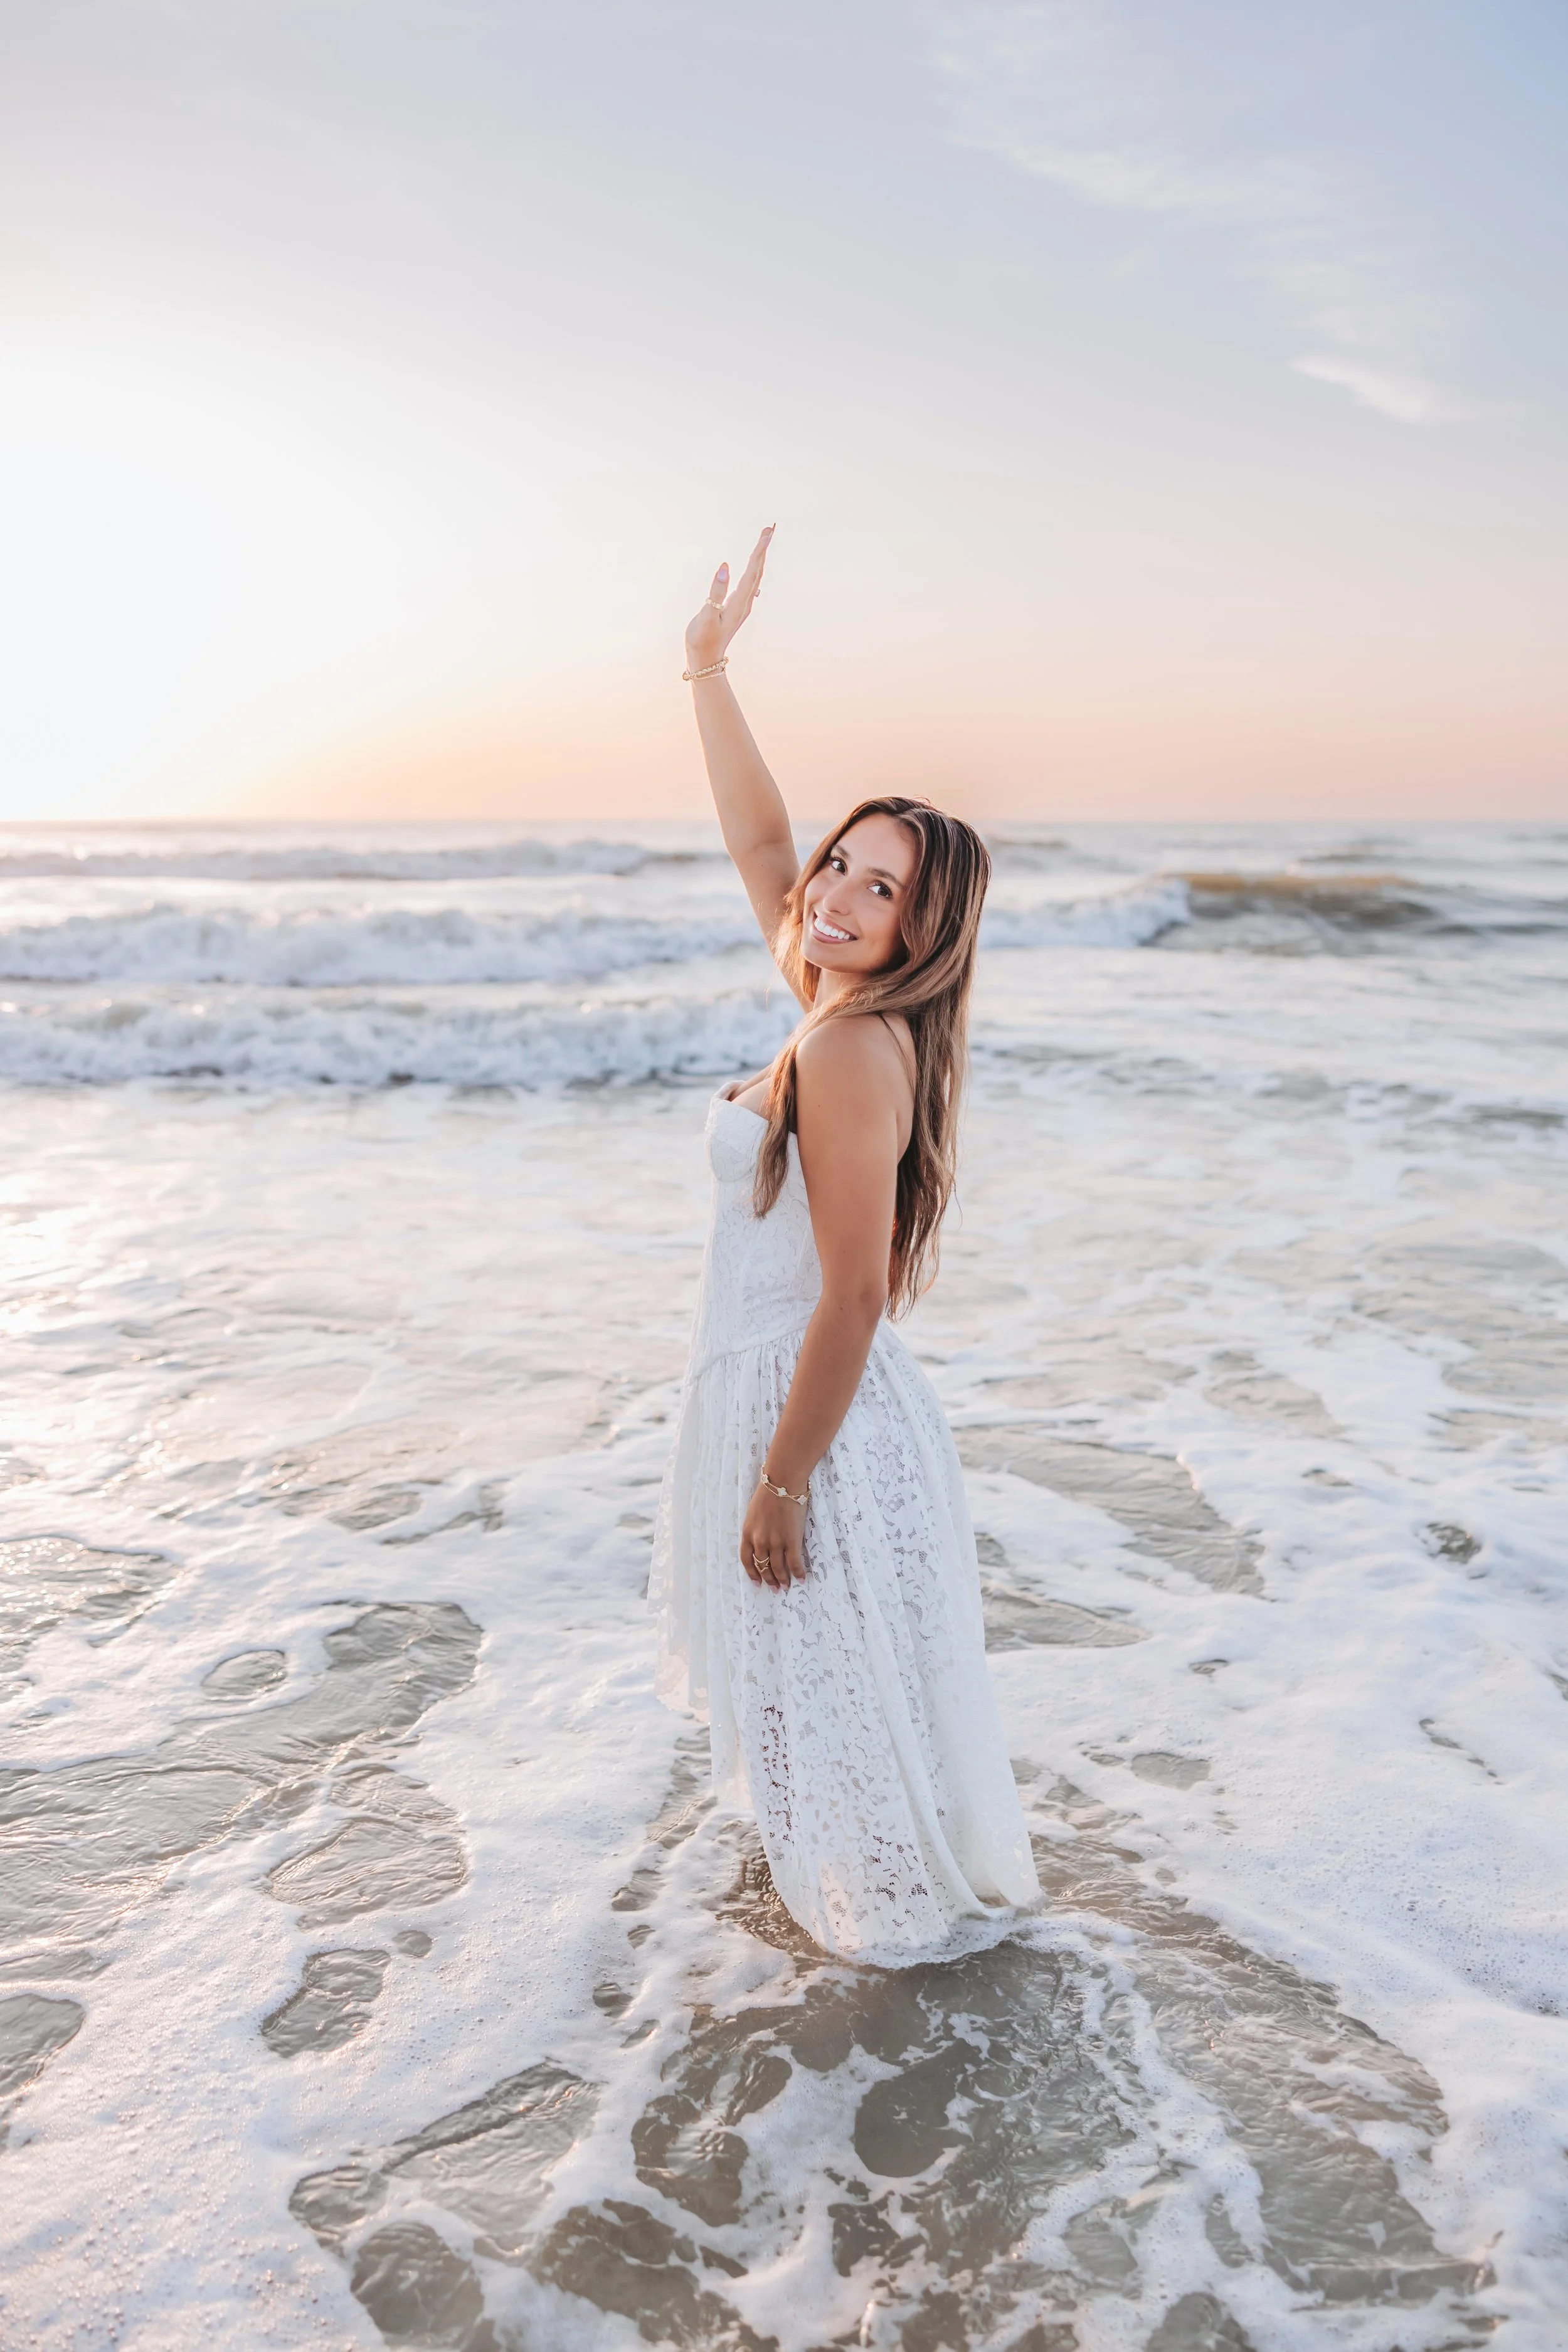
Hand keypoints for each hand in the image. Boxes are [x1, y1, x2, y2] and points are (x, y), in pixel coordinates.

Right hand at [686, 525, 774, 673]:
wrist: (705, 660)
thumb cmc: (701, 639)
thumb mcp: (706, 616)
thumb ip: (715, 592)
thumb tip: (725, 567)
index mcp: (738, 602)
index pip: (752, 571)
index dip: (760, 550)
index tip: (767, 533)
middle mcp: (745, 602)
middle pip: (758, 570)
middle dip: (764, 548)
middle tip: (771, 527)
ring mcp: (742, 606)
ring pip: (755, 576)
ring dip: (760, 557)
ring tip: (765, 541)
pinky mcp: (737, 608)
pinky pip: (750, 583)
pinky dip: (754, 570)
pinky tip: (755, 568)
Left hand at [739, 1476, 807, 1591]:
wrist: (783, 1483)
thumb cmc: (768, 1493)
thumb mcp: (753, 1513)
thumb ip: (755, 1530)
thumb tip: (761, 1542)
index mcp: (748, 1533)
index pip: (747, 1560)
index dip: (752, 1574)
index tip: (757, 1583)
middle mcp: (759, 1541)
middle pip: (763, 1567)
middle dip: (769, 1580)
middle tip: (775, 1588)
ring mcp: (776, 1542)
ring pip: (778, 1568)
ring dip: (783, 1580)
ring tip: (786, 1586)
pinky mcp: (791, 1541)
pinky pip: (794, 1563)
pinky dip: (798, 1573)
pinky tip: (801, 1578)